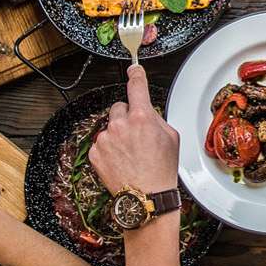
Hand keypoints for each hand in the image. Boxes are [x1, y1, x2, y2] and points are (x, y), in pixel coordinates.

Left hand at [88, 64, 180, 195]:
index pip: (136, 86)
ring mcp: (105, 139)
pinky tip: (121, 160)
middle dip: (127, 116)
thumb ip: (156, 118)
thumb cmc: (161, 170)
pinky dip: (109, 148)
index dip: (136, 75)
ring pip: (110, 126)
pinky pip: (102, 142)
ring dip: (118, 134)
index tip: (134, 69)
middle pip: (120, 107)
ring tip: (130, 153)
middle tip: (137, 135)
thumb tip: (147, 111)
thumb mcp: (171, 138)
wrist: (146, 197)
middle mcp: (120, 125)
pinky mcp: (95, 152)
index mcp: (141, 117)